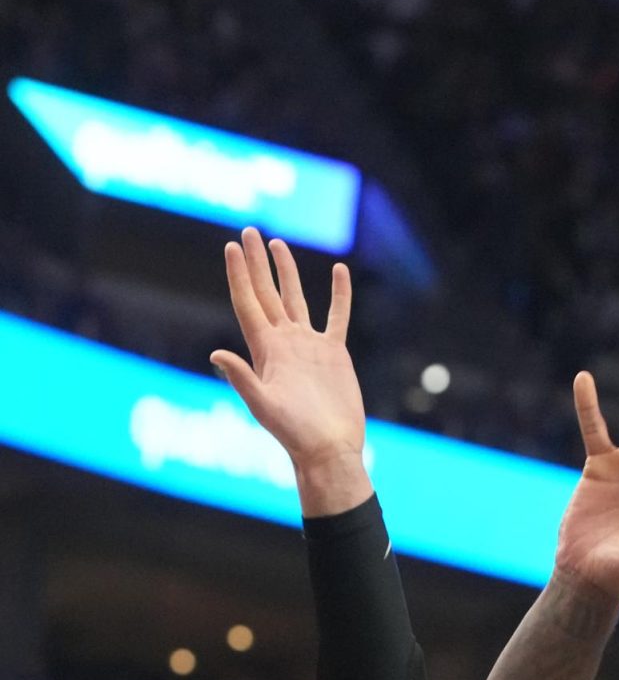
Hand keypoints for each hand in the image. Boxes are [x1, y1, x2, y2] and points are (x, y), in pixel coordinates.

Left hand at [212, 227, 363, 472]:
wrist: (328, 447)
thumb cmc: (294, 433)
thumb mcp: (264, 406)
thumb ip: (243, 378)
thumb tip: (217, 354)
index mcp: (266, 350)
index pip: (248, 303)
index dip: (239, 275)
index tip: (231, 246)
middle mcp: (284, 342)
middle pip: (267, 293)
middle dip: (257, 263)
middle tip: (251, 232)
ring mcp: (309, 346)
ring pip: (296, 298)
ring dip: (287, 272)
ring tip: (278, 245)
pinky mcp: (334, 353)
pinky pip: (337, 316)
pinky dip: (339, 295)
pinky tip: (339, 272)